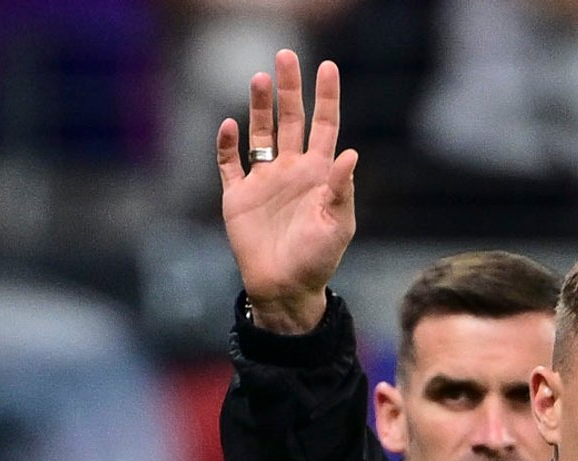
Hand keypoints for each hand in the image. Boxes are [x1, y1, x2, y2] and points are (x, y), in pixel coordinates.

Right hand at [215, 50, 358, 333]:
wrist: (284, 288)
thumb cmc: (317, 260)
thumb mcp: (337, 226)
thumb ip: (342, 190)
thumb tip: (350, 153)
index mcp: (320, 174)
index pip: (325, 126)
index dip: (326, 97)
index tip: (328, 67)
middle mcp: (292, 170)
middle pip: (292, 119)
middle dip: (290, 89)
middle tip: (286, 55)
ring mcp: (264, 180)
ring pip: (261, 133)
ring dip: (259, 107)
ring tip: (260, 78)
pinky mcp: (238, 195)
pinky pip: (229, 163)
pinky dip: (227, 144)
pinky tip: (230, 126)